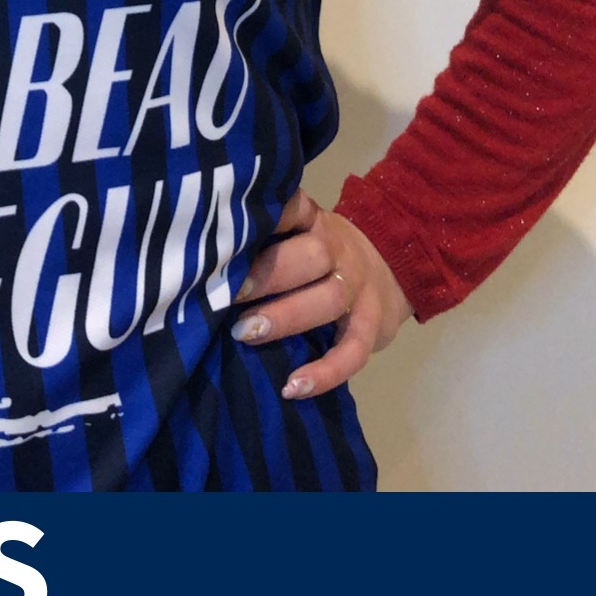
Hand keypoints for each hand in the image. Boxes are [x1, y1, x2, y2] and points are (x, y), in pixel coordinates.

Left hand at [230, 190, 412, 399]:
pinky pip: (353, 352)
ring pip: (329, 298)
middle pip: (311, 256)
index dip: (265, 217)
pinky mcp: (372, 326)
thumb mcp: (300, 230)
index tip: (228, 232)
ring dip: (286, 317)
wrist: (396, 264)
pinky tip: (292, 387)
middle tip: (229, 294)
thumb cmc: (321, 252)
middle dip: (268, 274)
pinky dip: (326, 373)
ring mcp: (358, 289)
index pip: (292, 209)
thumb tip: (199, 255)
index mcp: (314, 222)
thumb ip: (265, 236)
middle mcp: (338, 251)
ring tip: (247, 334)